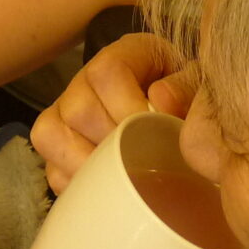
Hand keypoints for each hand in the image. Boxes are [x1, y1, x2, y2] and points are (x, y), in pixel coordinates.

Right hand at [30, 33, 196, 193]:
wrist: (180, 122)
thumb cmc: (187, 100)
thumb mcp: (197, 85)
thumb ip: (185, 87)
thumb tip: (159, 101)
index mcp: (122, 57)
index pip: (105, 72)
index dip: (126, 105)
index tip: (153, 128)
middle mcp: (84, 82)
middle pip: (78, 108)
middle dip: (112, 141)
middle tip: (142, 158)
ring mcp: (64, 115)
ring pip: (51, 136)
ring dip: (89, 164)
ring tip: (122, 176)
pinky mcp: (59, 151)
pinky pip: (52, 170)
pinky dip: (79, 186)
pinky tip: (109, 191)